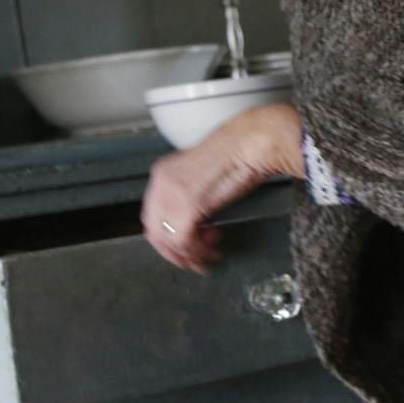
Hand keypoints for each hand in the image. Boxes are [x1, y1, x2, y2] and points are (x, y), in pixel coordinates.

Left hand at [141, 102, 304, 271]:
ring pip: (168, 239)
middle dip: (174, 252)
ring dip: (189, 252)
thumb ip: (191, 191)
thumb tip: (194, 217)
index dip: (166, 237)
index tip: (184, 247)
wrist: (252, 142)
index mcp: (163, 173)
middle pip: (155, 231)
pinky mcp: (190, 204)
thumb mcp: (203, 172)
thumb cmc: (239, 152)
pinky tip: (213, 244)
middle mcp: (162, 183)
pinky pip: (184, 239)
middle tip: (194, 260)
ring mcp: (174, 194)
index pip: (152, 215)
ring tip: (210, 252)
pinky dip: (197, 249)